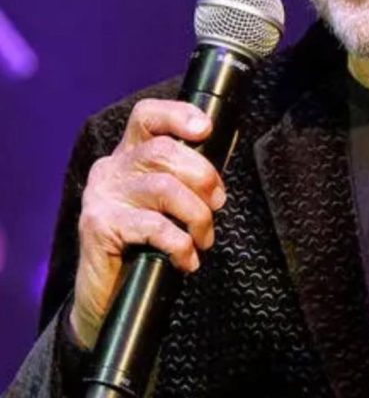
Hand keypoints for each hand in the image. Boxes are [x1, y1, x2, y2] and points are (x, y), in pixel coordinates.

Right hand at [69, 99, 225, 349]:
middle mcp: (111, 170)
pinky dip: (181, 244)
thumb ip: (190, 178)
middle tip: (218, 205)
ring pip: (164, 188)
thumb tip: (225, 148)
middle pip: (163, 150)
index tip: (206, 129)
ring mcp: (101, 196)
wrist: (111, 298)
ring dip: (197, 216)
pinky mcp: (98, 226)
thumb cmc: (149, 246)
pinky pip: (154, 226)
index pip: (146, 117)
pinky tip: (186, 260)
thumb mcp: (172, 205)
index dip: (177, 115)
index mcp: (129, 157)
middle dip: (203, 177)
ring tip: (203, 240)